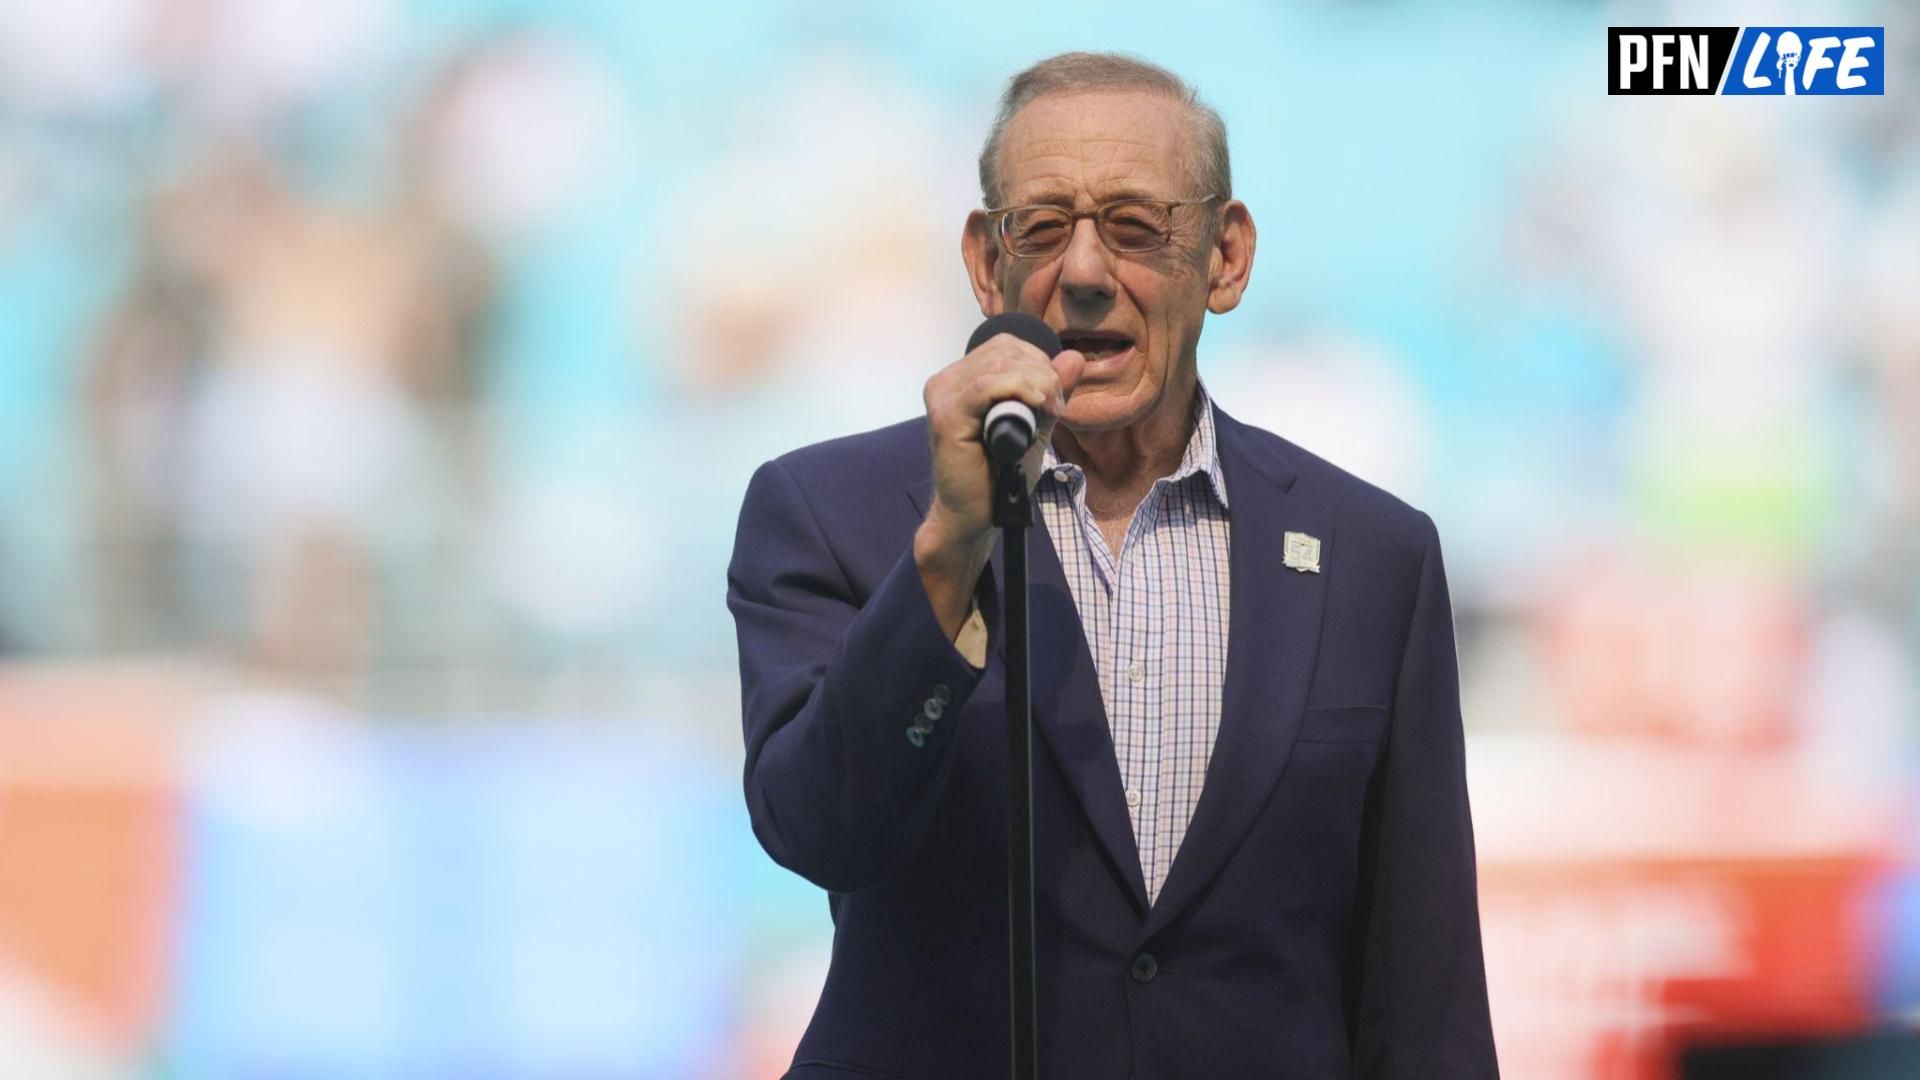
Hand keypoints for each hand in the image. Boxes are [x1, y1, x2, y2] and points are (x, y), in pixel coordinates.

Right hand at [914, 332, 1084, 635]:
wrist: (975, 515)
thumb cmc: (1000, 474)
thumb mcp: (1035, 425)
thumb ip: (1051, 390)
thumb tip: (1074, 357)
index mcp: (961, 379)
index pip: (1006, 346)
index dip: (1039, 363)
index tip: (1055, 398)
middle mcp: (946, 382)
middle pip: (1006, 351)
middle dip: (1043, 374)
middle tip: (1055, 409)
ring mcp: (942, 396)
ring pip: (1001, 365)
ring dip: (1037, 384)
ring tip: (1049, 412)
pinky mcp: (946, 416)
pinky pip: (987, 386)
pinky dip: (1018, 390)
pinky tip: (1037, 406)